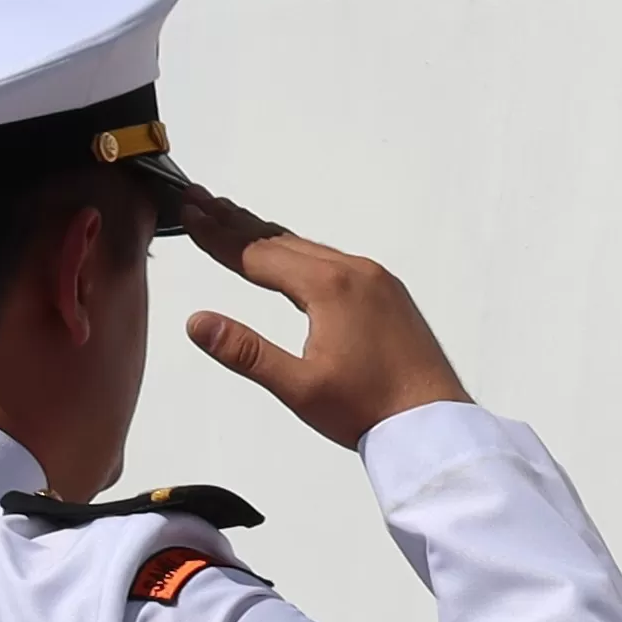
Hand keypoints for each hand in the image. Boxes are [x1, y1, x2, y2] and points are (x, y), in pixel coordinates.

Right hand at [178, 191, 471, 445]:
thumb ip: (247, 352)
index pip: (258, 254)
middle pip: (281, 241)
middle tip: (198, 198)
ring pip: (309, 248)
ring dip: (268, 235)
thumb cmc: (369, 411)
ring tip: (234, 218)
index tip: (186, 211)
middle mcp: (354, 272)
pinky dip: (301, 251)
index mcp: (329, 288)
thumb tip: (195, 322)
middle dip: (236, 223)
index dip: (217, 235)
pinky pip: (334, 260)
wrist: (434, 423)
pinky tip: (290, 255)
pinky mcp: (388, 293)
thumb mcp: (299, 388)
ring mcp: (376, 280)